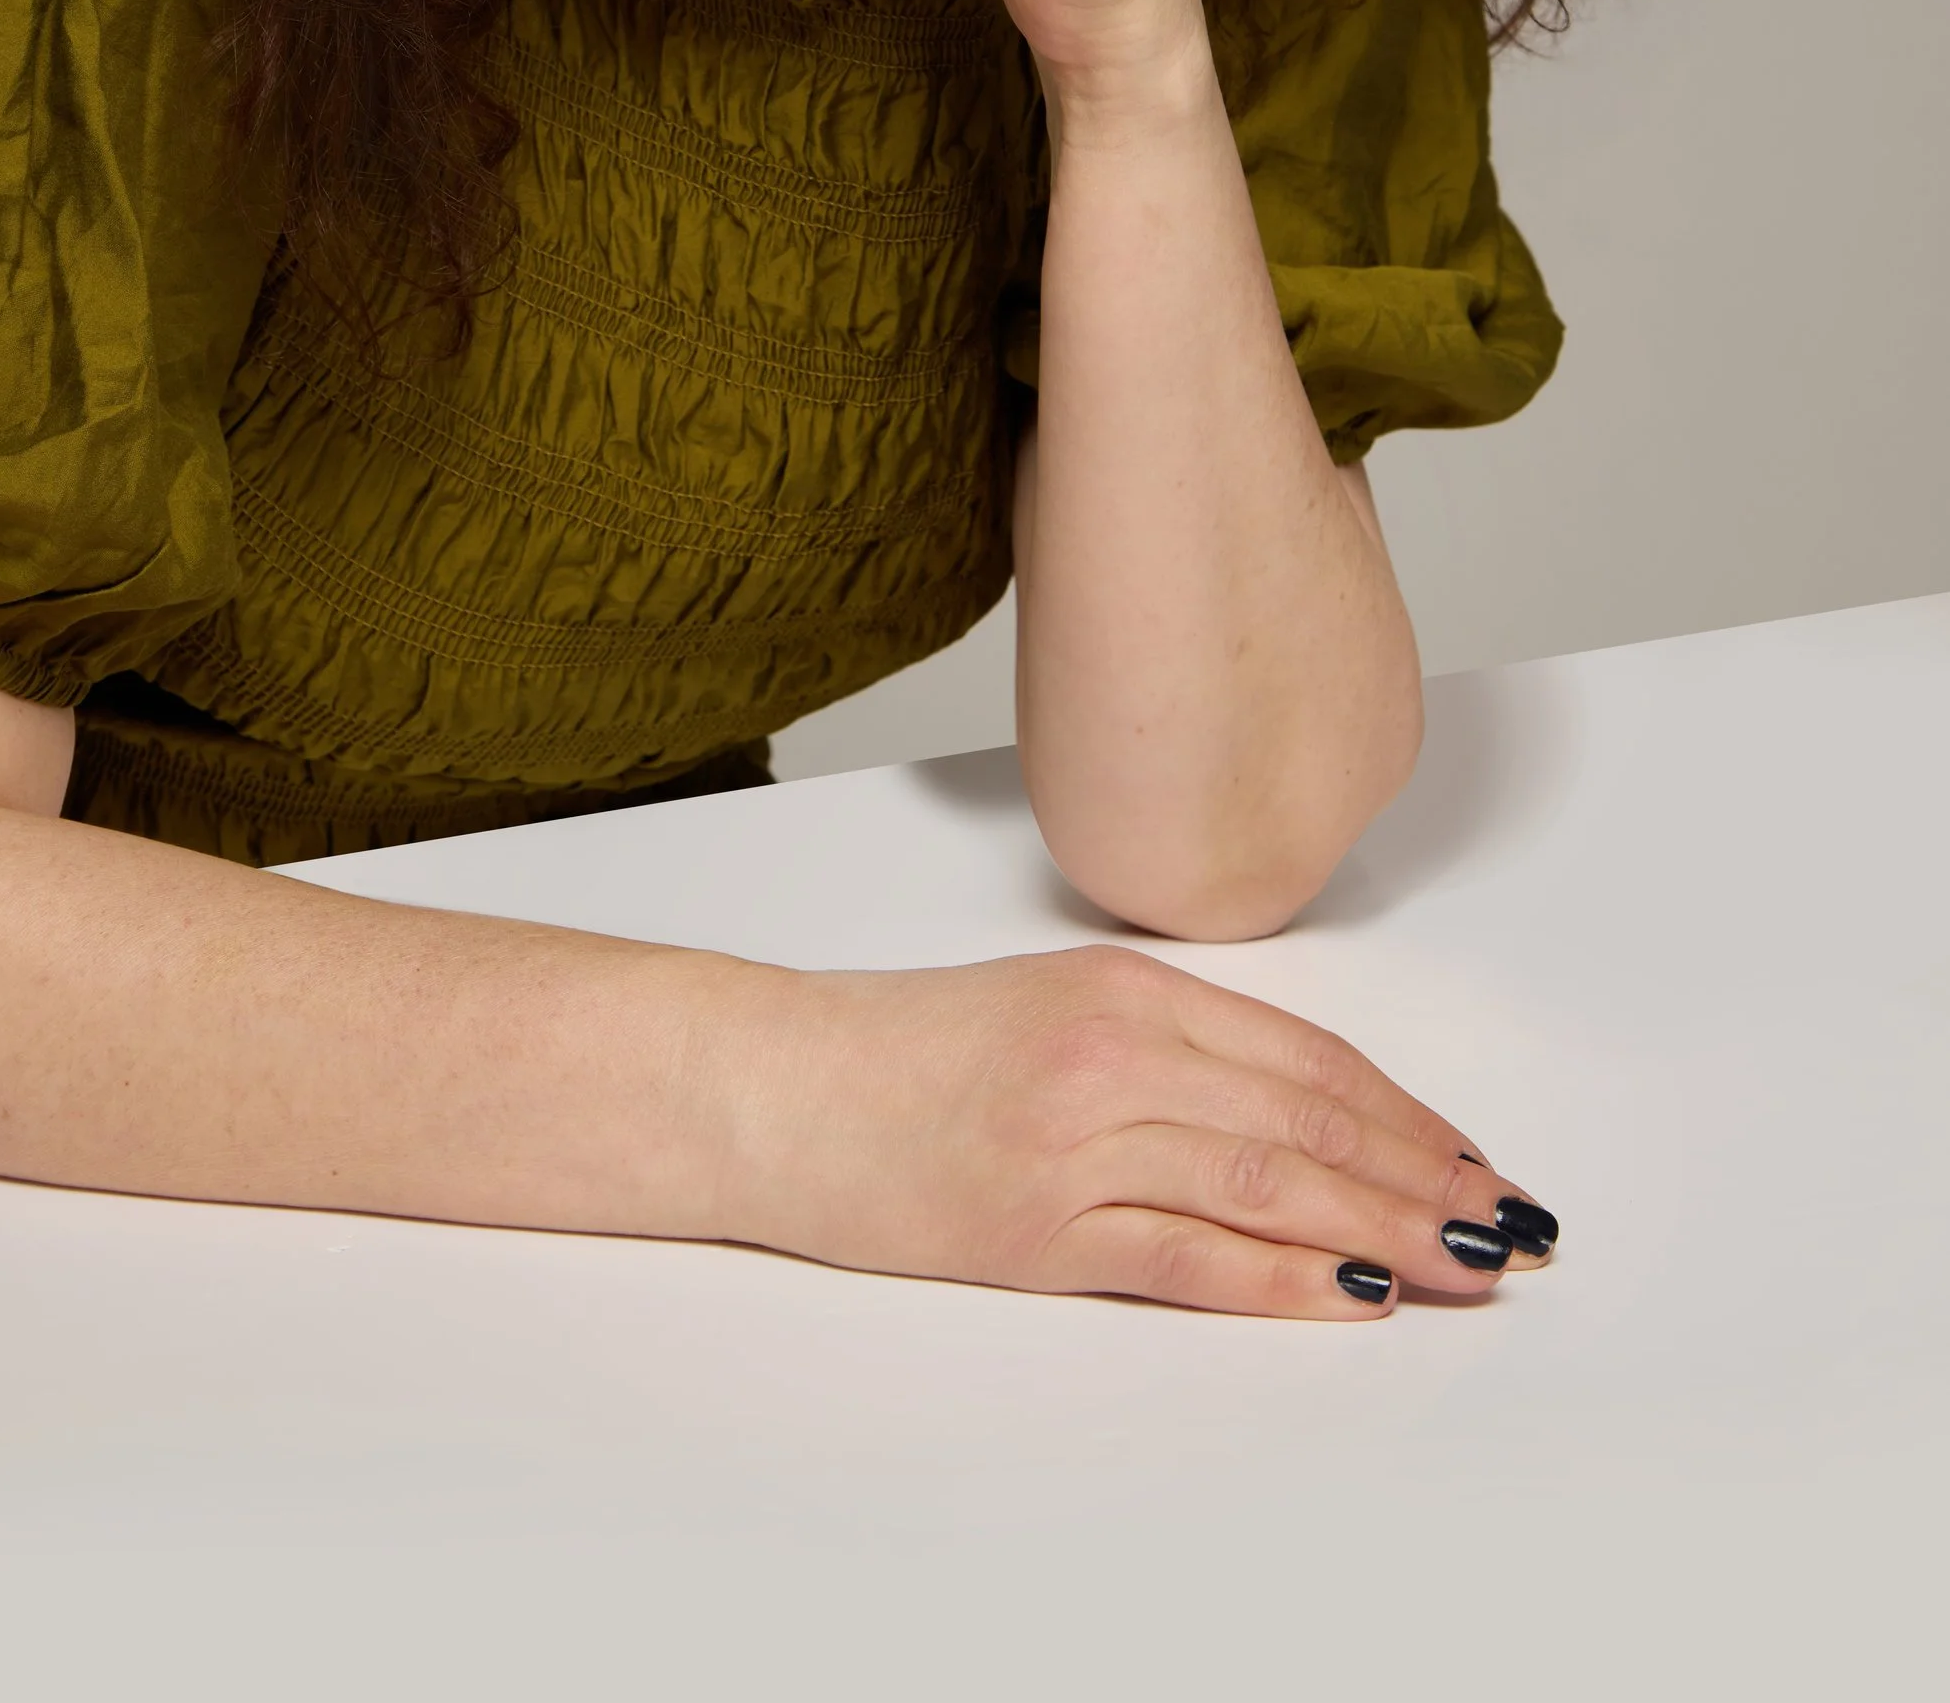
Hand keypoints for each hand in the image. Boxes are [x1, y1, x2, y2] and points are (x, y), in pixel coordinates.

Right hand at [738, 943, 1551, 1316]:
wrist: (777, 1087)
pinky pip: (1190, 1261)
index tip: (1474, 1159)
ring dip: (1383, 1231)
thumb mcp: (1051, 1003)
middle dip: (1425, 1178)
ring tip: (1463, 1268)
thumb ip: (1168, 1044)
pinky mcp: (1040, 1232)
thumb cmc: (907, 1050)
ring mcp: (1079, 1146)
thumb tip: (1301, 1114)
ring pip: (1269, 1188)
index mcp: (1124, 986)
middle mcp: (1114, 1055)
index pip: (1305, 1055)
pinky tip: (1351, 1297)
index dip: (1406, 1112)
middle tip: (1506, 1224)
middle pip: (1309, 1121)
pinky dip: (1284, 1282)